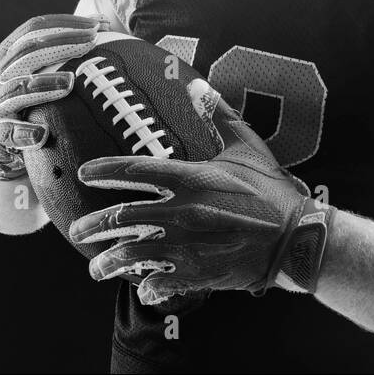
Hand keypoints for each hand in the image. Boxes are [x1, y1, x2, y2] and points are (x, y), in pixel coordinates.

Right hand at [0, 14, 107, 179]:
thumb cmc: (25, 98)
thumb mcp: (35, 70)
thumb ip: (59, 50)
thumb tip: (101, 25)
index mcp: (7, 54)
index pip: (33, 28)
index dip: (64, 23)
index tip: (96, 24)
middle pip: (27, 51)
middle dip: (62, 43)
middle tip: (92, 42)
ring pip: (18, 87)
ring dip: (45, 82)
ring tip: (70, 81)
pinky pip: (8, 130)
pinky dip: (24, 130)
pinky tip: (42, 133)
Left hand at [70, 82, 333, 304]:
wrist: (297, 237)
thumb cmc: (272, 189)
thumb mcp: (247, 146)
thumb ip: (219, 115)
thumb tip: (197, 86)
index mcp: (192, 177)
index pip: (134, 170)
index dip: (103, 170)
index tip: (83, 173)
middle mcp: (183, 210)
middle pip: (123, 218)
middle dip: (92, 226)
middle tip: (77, 231)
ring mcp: (189, 243)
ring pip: (133, 254)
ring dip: (109, 262)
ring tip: (97, 268)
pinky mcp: (200, 272)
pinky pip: (160, 281)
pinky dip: (146, 286)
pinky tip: (140, 288)